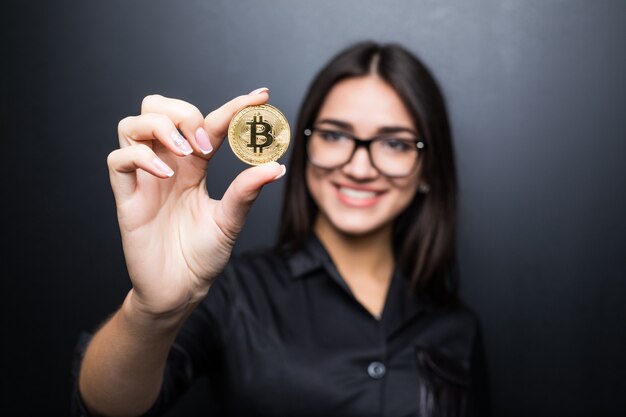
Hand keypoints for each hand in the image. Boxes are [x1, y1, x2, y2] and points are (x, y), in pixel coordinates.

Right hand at [106, 89, 283, 316]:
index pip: (209, 123)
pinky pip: (118, 160)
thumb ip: (246, 192)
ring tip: (186, 151)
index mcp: (194, 167)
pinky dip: (140, 157)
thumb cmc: (202, 255)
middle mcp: (168, 165)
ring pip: (132, 125)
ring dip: (160, 127)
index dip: (234, 106)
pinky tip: (166, 175)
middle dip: (182, 111)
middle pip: (157, 108)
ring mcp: (145, 179)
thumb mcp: (230, 221)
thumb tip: (275, 166)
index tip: (260, 97)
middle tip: (206, 141)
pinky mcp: (128, 198)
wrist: (180, 290)